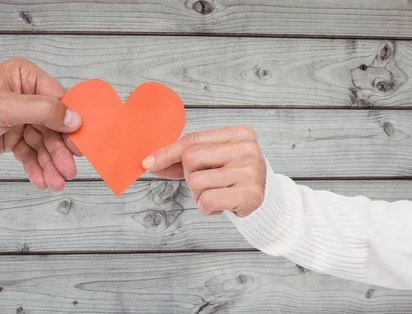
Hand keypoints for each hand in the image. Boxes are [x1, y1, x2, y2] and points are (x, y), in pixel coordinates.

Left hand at [0, 57, 81, 190]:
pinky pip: (30, 153)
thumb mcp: (5, 108)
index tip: (85, 143)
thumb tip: (76, 119)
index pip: (59, 99)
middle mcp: (25, 96)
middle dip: (60, 150)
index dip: (73, 122)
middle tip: (69, 171)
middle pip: (54, 126)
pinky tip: (41, 181)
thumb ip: (43, 111)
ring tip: (57, 182)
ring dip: (50, 163)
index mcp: (25, 77)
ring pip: (44, 143)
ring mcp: (18, 118)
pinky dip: (37, 167)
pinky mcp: (11, 138)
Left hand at [142, 127, 265, 215]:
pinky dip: (206, 207)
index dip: (167, 152)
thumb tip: (150, 162)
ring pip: (196, 182)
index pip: (193, 140)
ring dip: (198, 195)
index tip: (148, 162)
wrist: (264, 201)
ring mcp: (250, 171)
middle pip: (191, 158)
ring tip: (217, 194)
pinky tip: (220, 205)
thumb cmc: (232, 177)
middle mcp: (247, 149)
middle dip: (189, 175)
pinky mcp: (250, 194)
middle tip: (207, 182)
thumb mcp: (211, 161)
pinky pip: (207, 200)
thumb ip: (182, 159)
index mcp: (238, 134)